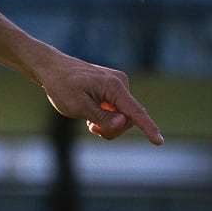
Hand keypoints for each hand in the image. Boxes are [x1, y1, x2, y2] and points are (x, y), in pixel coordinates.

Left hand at [33, 54, 162, 144]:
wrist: (52, 68)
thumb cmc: (62, 86)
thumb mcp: (78, 106)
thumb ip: (102, 116)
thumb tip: (124, 122)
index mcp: (113, 86)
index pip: (135, 112)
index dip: (148, 128)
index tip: (159, 142)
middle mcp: (120, 83)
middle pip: (128, 118)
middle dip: (113, 129)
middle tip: (91, 128)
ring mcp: (118, 84)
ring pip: (123, 116)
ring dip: (108, 124)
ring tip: (89, 122)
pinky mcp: (113, 87)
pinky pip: (117, 109)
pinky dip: (106, 117)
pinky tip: (91, 116)